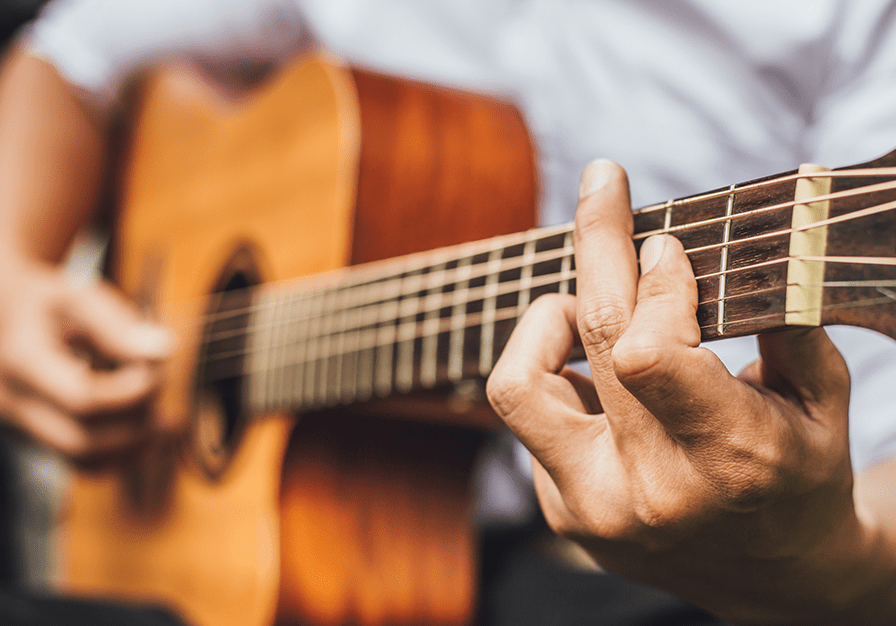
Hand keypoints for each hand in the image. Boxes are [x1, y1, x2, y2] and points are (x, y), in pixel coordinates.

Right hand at [0, 256, 174, 465]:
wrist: (1, 316)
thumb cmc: (42, 302)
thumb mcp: (74, 295)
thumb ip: (117, 324)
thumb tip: (163, 351)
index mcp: (22, 362)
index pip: (83, 398)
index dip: (132, 391)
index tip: (154, 370)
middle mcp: (14, 403)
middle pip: (83, 441)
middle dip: (135, 423)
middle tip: (158, 391)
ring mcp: (21, 426)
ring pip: (84, 461)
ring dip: (133, 444)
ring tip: (158, 410)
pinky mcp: (35, 437)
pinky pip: (81, 463)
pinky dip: (119, 452)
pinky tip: (142, 424)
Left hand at [487, 160, 894, 624]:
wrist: (775, 576)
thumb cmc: (801, 474)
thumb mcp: (821, 401)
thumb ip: (785, 320)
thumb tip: (752, 236)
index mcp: (728, 460)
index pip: (647, 348)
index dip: (653, 281)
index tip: (664, 241)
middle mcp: (649, 491)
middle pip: (589, 337)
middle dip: (596, 241)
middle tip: (602, 182)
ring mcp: (593, 510)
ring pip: (515, 383)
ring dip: (545, 323)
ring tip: (581, 309)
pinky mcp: (561, 515)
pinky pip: (530, 419)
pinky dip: (555, 377)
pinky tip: (593, 377)